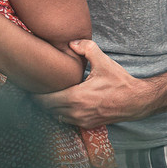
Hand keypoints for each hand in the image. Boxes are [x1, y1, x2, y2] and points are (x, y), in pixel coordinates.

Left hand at [36, 39, 156, 127]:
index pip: (46, 100)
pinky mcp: (87, 125)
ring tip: (46, 95)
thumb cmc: (120, 82)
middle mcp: (76, 112)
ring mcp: (82, 121)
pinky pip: (66, 121)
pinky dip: (60, 114)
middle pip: (48, 110)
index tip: (30, 86)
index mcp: (76, 97)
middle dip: (40, 101)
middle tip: (35, 89)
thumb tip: (71, 42)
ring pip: (56, 117)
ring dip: (49, 108)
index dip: (35, 94)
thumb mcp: (104, 62)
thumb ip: (86, 48)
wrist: (136, 101)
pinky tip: (61, 104)